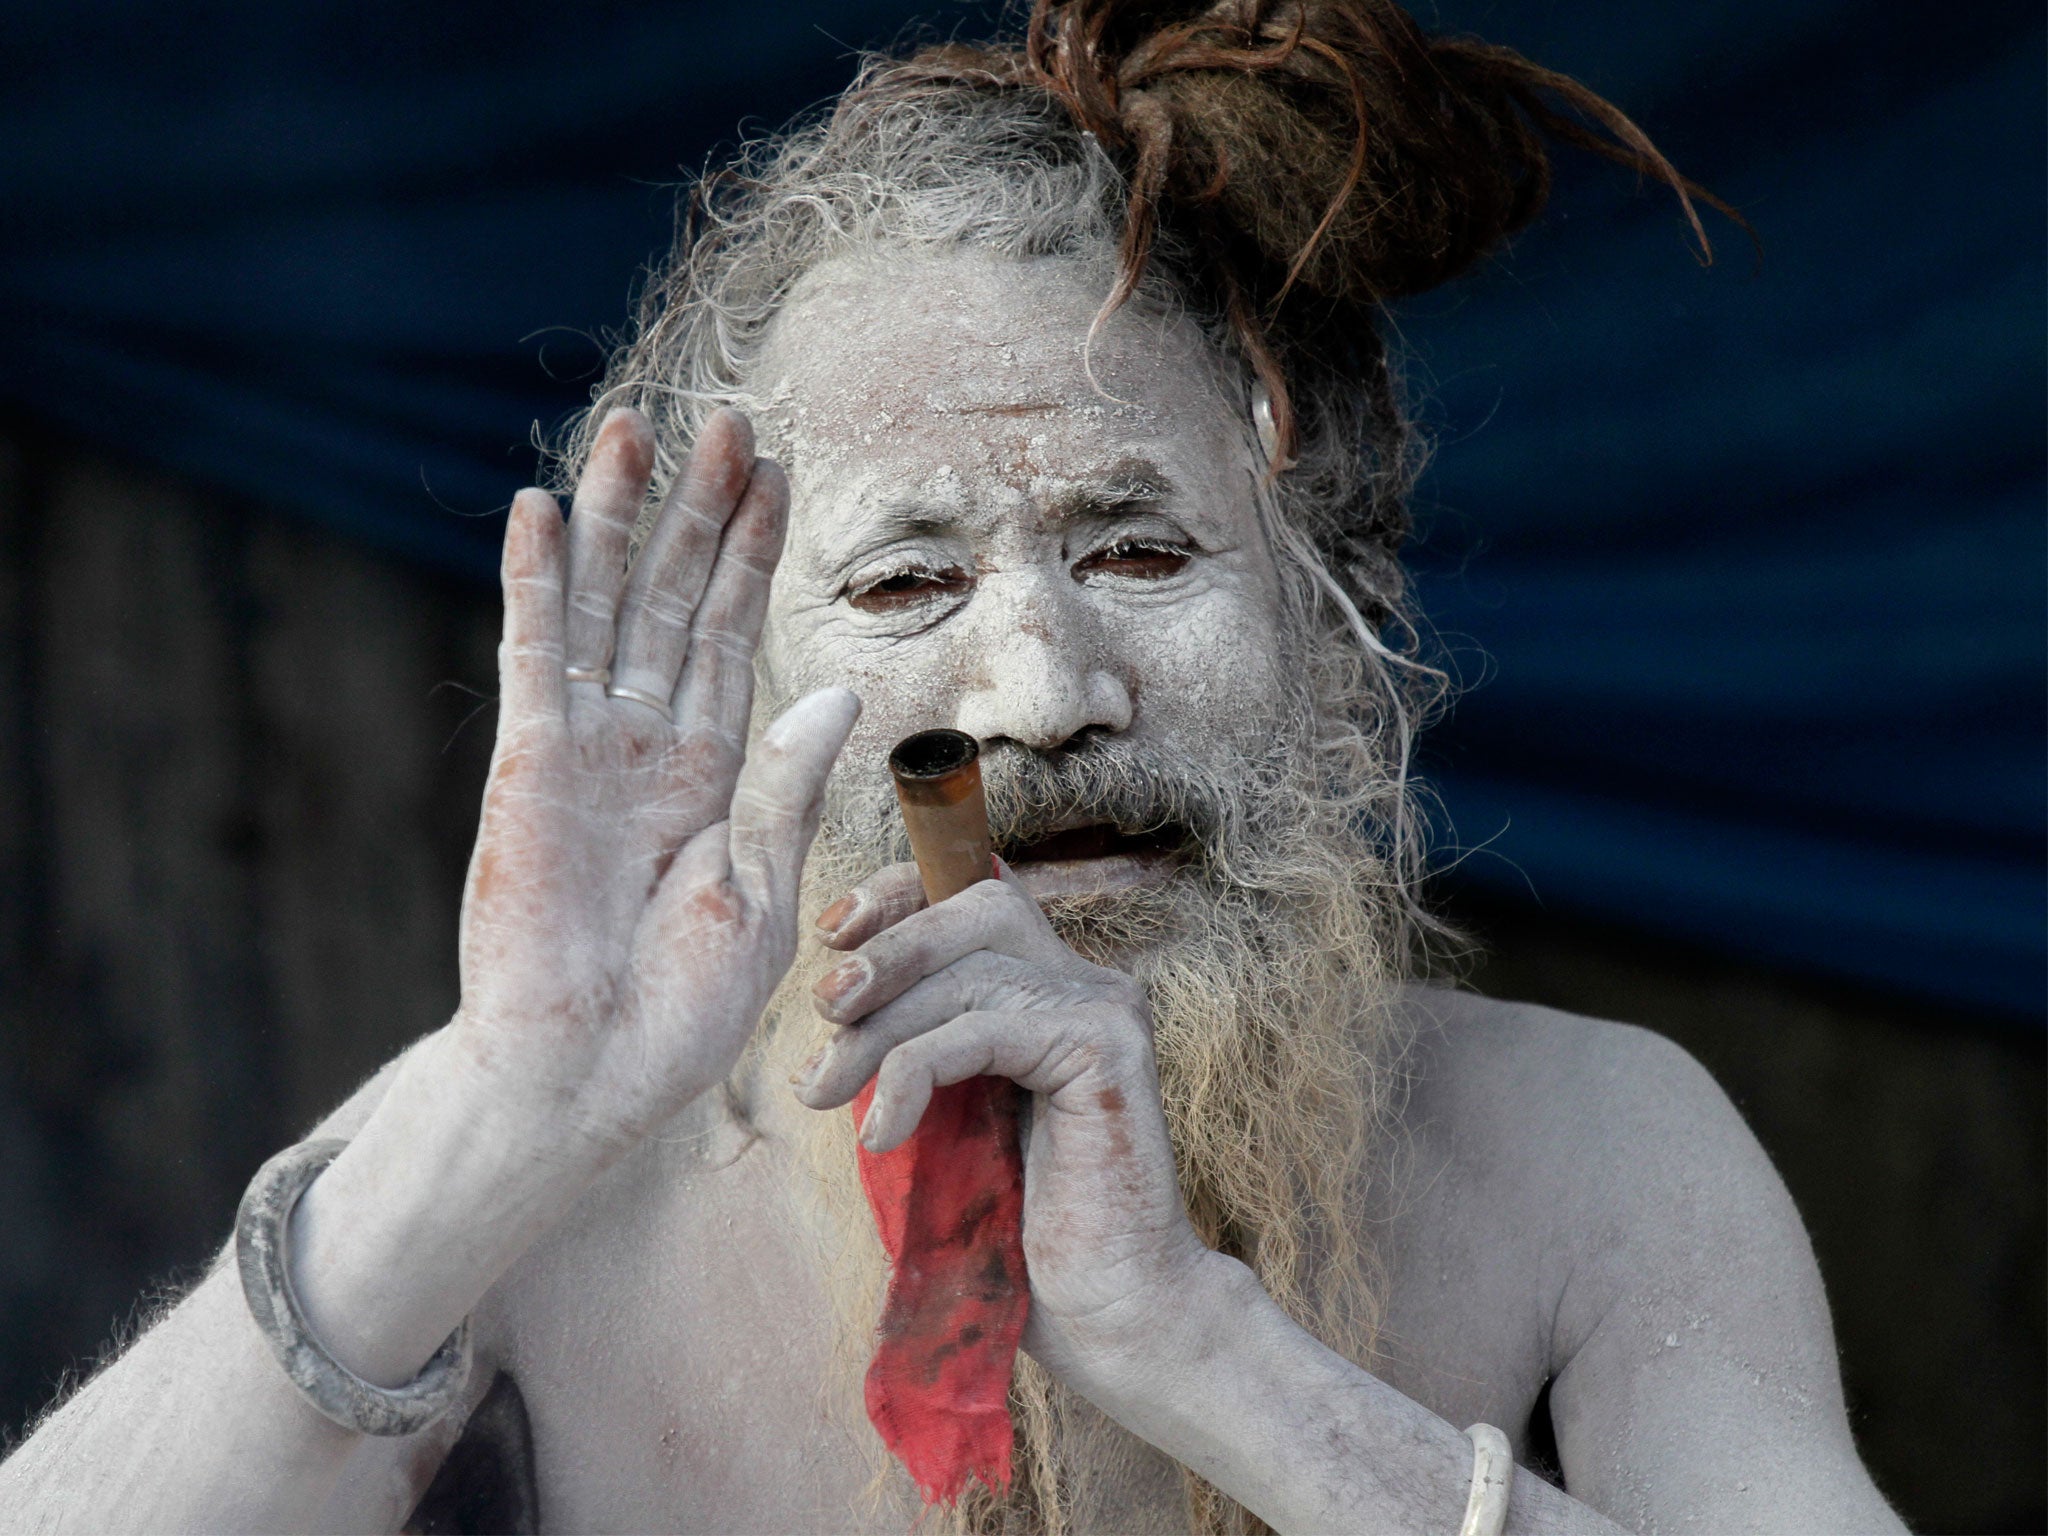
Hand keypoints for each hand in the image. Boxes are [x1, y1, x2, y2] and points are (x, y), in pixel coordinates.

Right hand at [456, 405, 857, 1157]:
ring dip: (616, 517)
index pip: (735, 634)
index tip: (780, 476)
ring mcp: (584, 747)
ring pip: (604, 605)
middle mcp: (645, 742)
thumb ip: (788, 786)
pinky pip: (535, 656)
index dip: (754, 555)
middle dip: (699, 510)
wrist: (592, 1074)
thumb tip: (838, 690)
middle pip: (674, 597)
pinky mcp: (529, 765)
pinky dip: (535, 582)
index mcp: (709, 771)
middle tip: (726, 421)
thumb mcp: (763, 893)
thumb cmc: (682, 1009)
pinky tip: (540, 508)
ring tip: (632, 427)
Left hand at [793, 860, 1208, 1380]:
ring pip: (972, 966)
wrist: (1106, 1313)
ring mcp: (1104, 1011)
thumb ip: (914, 1047)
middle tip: (824, 1007)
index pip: (976, 892)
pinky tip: (884, 1133)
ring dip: (883, 1022)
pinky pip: (983, 1027)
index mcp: (1051, 990)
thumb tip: (834, 998)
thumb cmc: (1019, 1230)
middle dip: (887, 947)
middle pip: (976, 908)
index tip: (832, 932)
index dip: (902, 894)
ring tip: (825, 1088)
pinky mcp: (1105, 1050)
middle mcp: (1087, 985)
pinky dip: (916, 1071)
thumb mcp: (945, 1117)